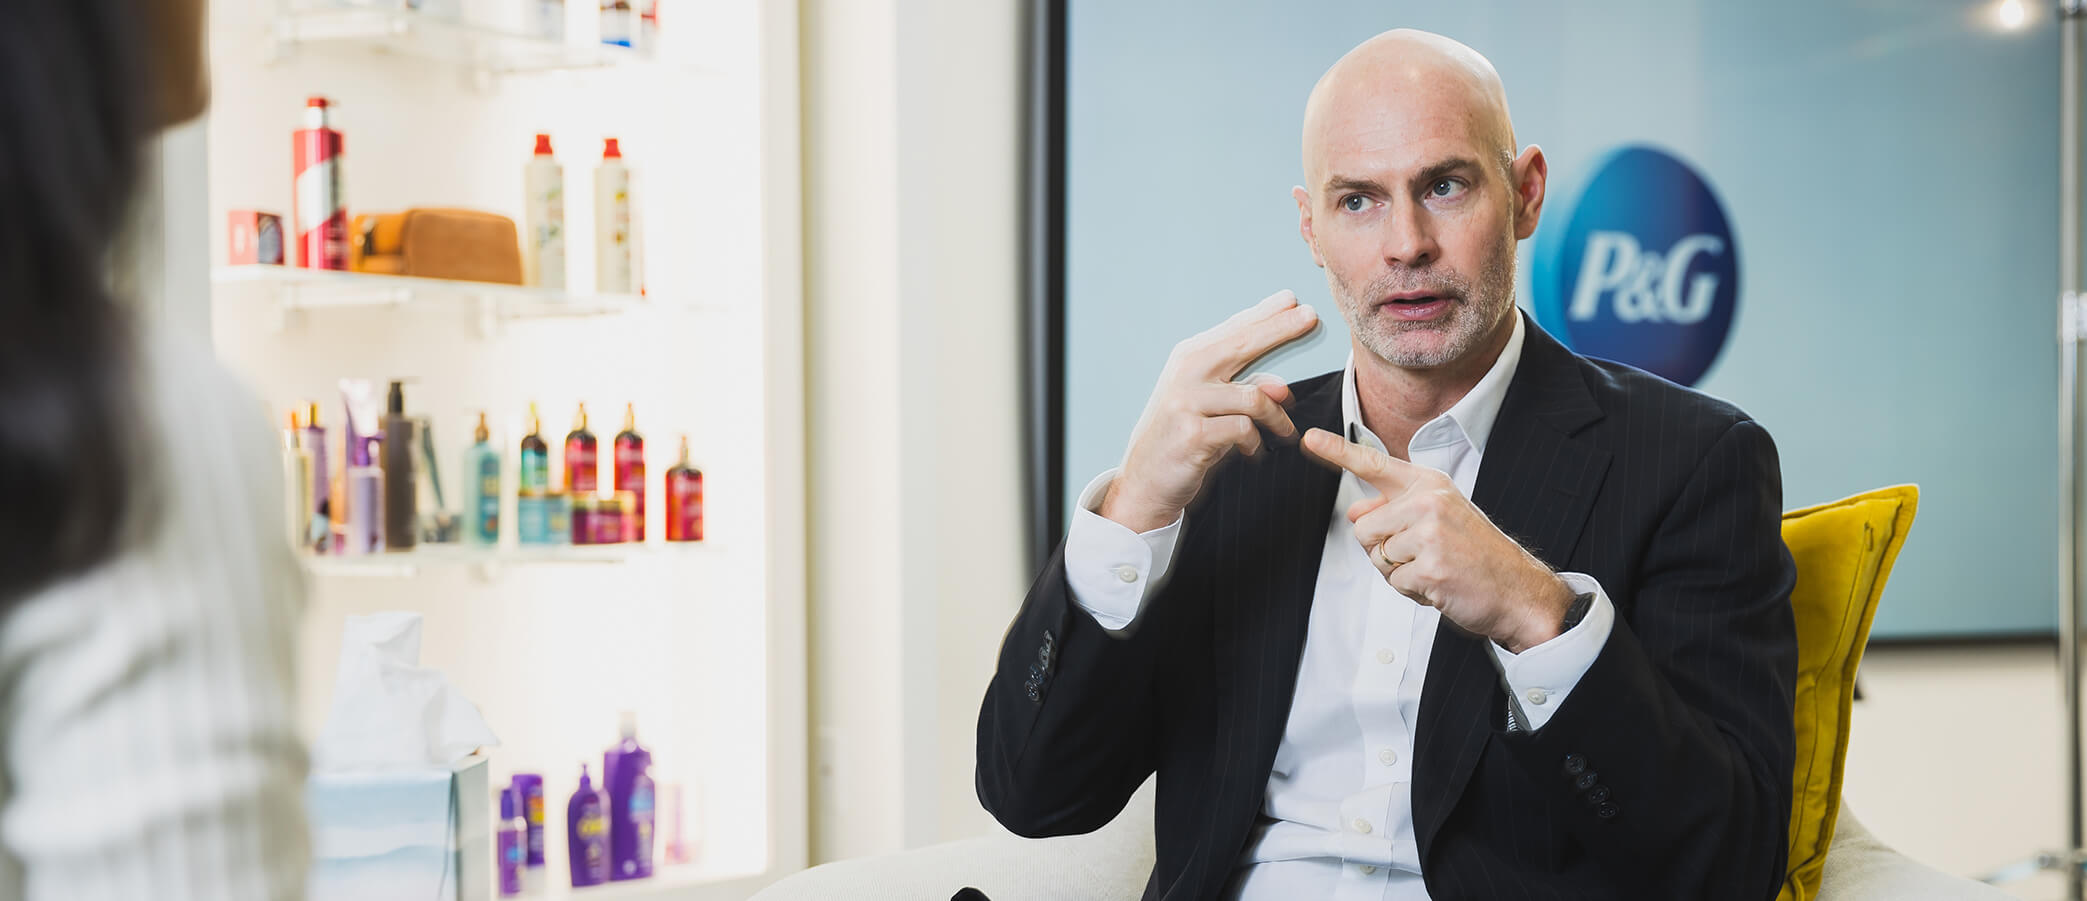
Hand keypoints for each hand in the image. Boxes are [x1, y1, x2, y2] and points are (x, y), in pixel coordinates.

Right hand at [1099, 291, 1320, 532]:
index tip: (1293, 298)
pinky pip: (1244, 429)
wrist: (1145, 479)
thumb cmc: (1181, 436)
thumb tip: (1282, 386)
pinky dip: (1255, 442)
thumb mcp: (1210, 405)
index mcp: (1189, 358)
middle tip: (1311, 316)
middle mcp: (1186, 372)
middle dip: (1281, 328)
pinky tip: (1252, 451)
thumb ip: (1243, 388)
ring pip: (1254, 397)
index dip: (1266, 313)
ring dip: (1277, 418)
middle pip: (1243, 343)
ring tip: (1286, 432)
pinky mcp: (1194, 433)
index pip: (1234, 330)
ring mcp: (1187, 401)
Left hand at [1301, 428, 1574, 652]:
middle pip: (1363, 527)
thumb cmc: (1476, 555)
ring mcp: (1429, 533)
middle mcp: (1428, 501)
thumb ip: (1396, 510)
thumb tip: (1355, 511)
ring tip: (1435, 569)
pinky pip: (1394, 583)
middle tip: (1423, 555)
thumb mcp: (1438, 519)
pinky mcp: (1430, 566)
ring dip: (1398, 573)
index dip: (1337, 451)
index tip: (1309, 438)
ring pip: (1376, 556)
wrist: (1518, 590)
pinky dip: (1412, 592)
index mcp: (1429, 484)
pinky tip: (1441, 585)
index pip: (1374, 464)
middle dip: (1381, 549)